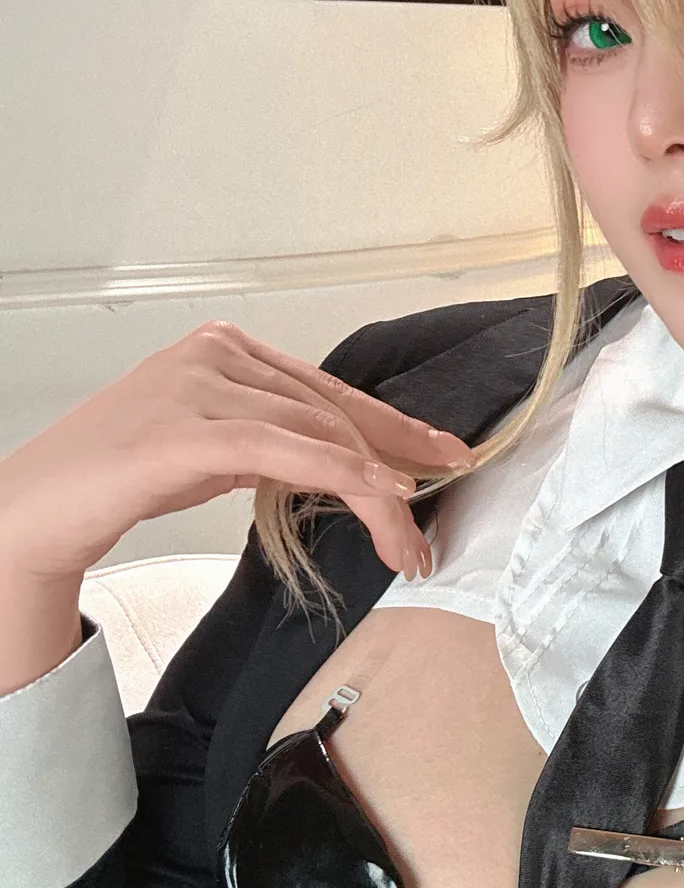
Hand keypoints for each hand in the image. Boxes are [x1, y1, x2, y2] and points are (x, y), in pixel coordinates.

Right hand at [0, 321, 474, 587]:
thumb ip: (267, 438)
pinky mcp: (190, 429)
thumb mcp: (209, 448)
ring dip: (377, 490)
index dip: (391, 424)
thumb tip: (335, 458)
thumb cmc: (118, 477)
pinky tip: (380, 496)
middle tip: (435, 505)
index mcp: (226, 348)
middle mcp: (218, 353)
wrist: (37, 506)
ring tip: (405, 539)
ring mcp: (202, 385)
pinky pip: (287, 450)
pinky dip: (342, 473)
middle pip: (332, 409)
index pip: (327, 390)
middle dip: (395, 460)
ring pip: (320, 432)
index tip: (439, 452)